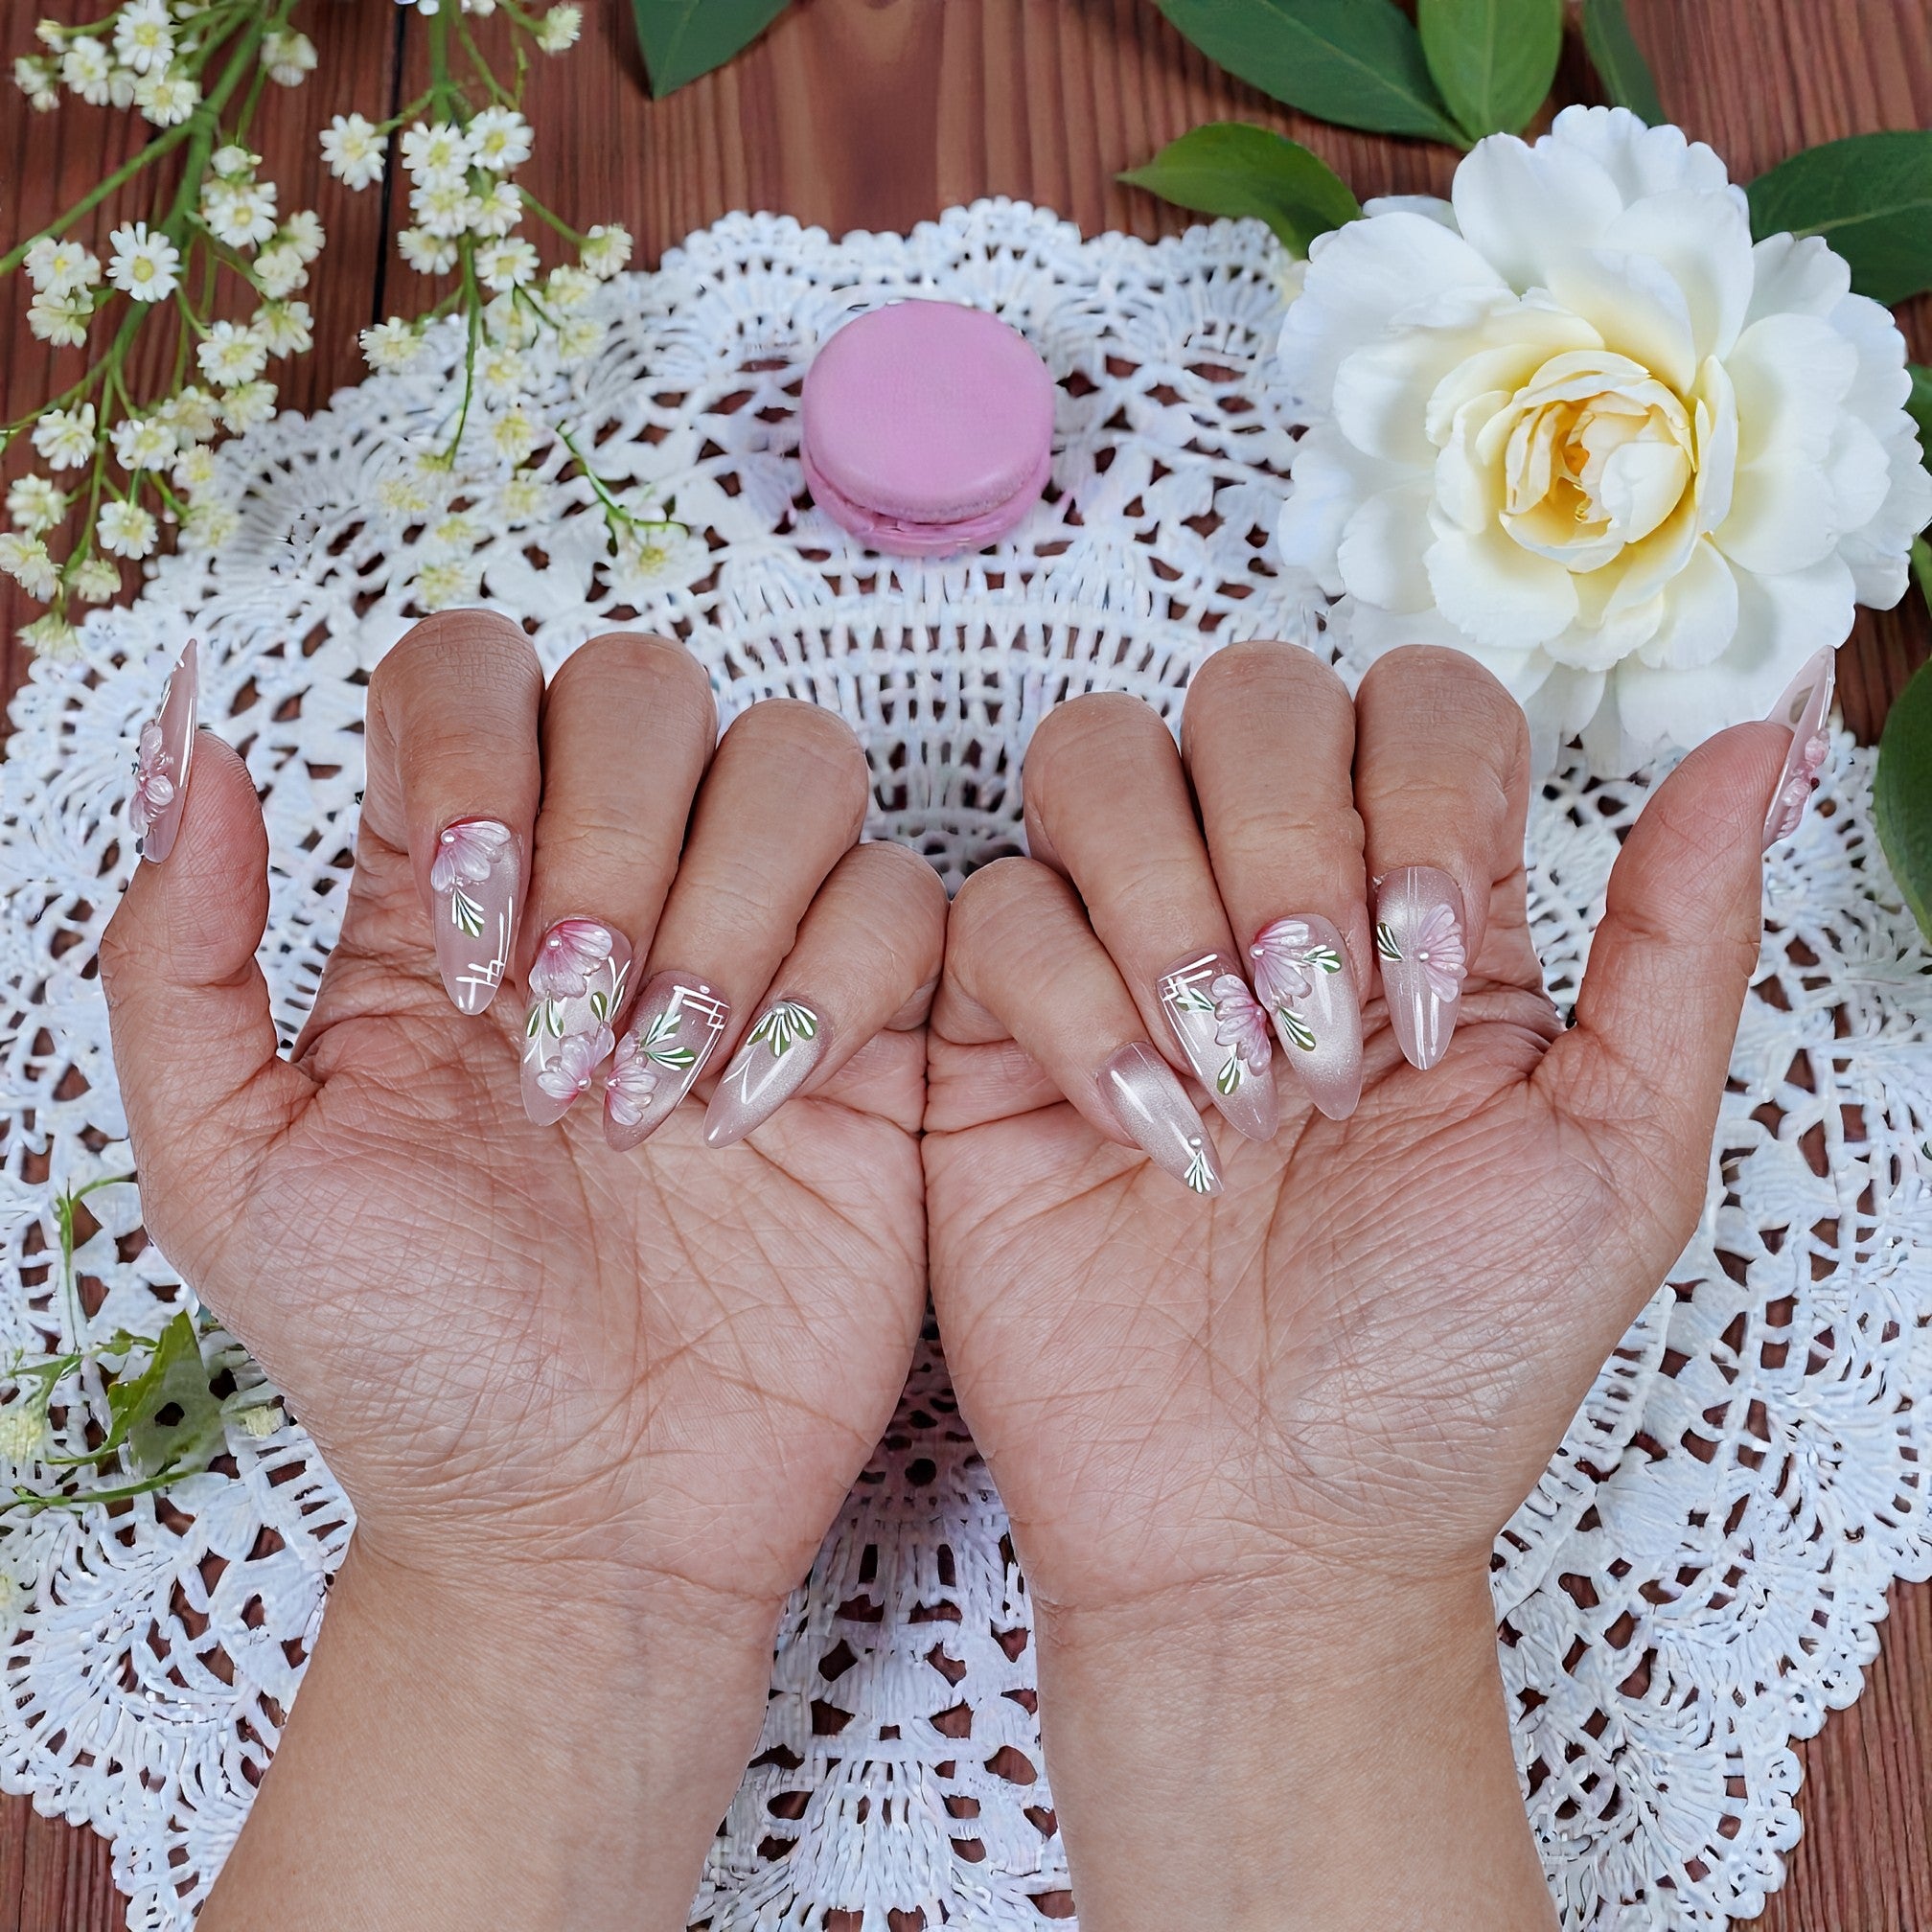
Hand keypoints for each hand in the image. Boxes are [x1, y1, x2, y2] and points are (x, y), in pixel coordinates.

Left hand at [101, 613, 946, 1930]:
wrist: (589, 1517)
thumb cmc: (411, 1363)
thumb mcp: (231, 1175)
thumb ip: (181, 956)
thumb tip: (193, 742)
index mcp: (450, 897)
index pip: (472, 671)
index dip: (476, 755)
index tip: (467, 941)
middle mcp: (608, 891)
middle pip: (647, 688)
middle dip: (611, 844)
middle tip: (567, 1037)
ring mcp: (750, 952)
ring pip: (795, 760)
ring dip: (729, 911)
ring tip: (664, 1090)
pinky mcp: (870, 1033)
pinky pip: (903, 896)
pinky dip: (833, 990)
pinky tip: (757, 1115)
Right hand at [924, 641, 1812, 1930]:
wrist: (1267, 1528)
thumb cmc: (1444, 1365)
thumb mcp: (1616, 1156)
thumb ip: (1683, 937)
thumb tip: (1769, 735)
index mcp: (1421, 906)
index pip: (1413, 699)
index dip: (1418, 798)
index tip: (1424, 998)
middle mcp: (1267, 900)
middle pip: (1246, 695)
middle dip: (1285, 856)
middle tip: (1318, 1052)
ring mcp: (1124, 953)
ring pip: (1096, 758)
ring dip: (1169, 909)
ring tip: (1226, 1087)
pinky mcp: (997, 1032)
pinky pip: (990, 904)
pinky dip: (1067, 1005)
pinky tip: (1136, 1131)